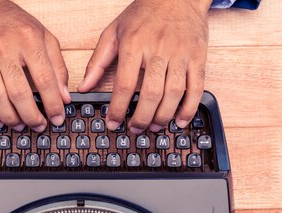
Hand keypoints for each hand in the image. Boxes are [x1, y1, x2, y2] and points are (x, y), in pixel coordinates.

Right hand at [0, 0, 70, 131]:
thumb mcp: (44, 37)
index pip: (44, 79)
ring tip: (21, 125)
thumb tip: (63, 96)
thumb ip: (57, 67)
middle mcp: (5, 49)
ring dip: (11, 118)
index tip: (58, 118)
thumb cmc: (13, 23)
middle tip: (39, 125)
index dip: (53, 104)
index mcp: (28, 40)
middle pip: (19, 92)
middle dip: (32, 116)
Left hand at [78, 0, 209, 132]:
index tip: (113, 123)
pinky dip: (189, 108)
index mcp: (134, 44)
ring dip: (163, 116)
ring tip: (153, 128)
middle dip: (141, 118)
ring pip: (174, 93)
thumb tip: (83, 87)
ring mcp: (181, 54)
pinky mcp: (198, 57)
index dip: (118, 109)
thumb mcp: (114, 32)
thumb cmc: (144, 13)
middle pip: (151, 93)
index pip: (124, 84)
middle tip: (135, 130)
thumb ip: (97, 62)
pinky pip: (196, 88)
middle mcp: (158, 50)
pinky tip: (180, 121)